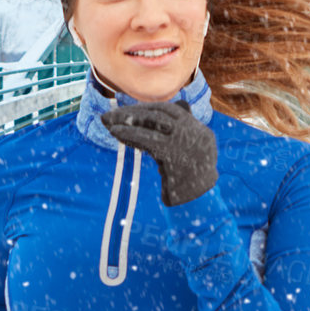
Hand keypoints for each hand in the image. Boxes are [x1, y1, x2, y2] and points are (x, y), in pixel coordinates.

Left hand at [99, 99, 217, 206]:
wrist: (198, 203)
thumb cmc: (191, 182)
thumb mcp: (188, 156)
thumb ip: (180, 135)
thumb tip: (176, 107)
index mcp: (201, 132)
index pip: (172, 110)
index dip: (148, 108)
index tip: (130, 111)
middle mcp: (195, 132)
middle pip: (160, 113)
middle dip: (134, 112)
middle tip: (112, 114)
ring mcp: (185, 142)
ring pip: (153, 122)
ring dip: (128, 119)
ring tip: (108, 121)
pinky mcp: (172, 152)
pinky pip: (147, 138)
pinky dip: (129, 132)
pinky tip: (114, 132)